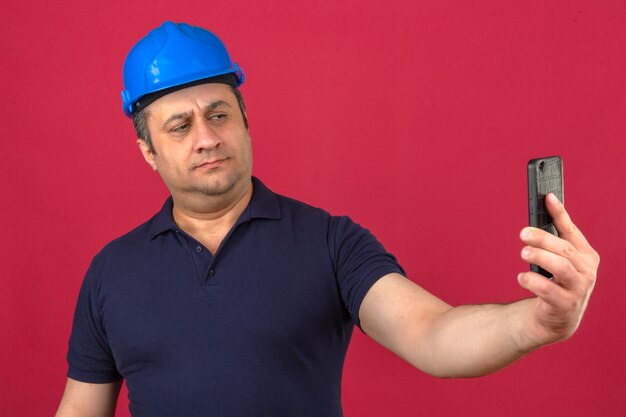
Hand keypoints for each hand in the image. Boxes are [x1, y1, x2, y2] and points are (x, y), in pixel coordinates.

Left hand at [517, 193, 598, 348]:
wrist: (558, 317)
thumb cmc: (555, 281)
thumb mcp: (557, 259)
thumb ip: (552, 238)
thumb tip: (542, 207)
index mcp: (585, 255)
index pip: (571, 230)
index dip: (560, 213)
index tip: (547, 197)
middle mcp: (586, 271)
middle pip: (565, 249)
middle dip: (543, 238)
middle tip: (523, 233)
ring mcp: (579, 289)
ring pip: (561, 268)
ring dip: (541, 257)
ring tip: (523, 252)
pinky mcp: (566, 305)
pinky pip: (550, 292)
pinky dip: (534, 282)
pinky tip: (521, 277)